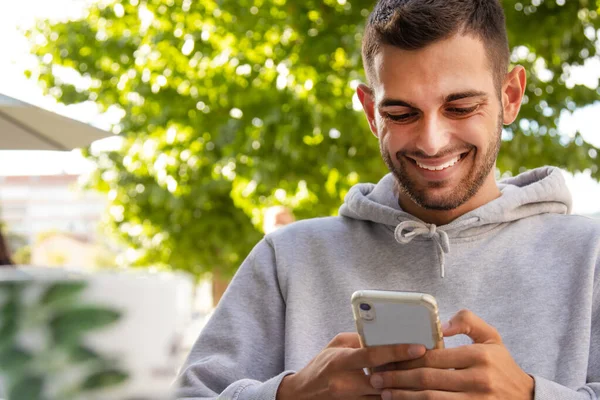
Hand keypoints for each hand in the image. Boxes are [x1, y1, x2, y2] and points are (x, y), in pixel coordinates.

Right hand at [276, 332, 426, 399]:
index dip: (396, 351)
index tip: (418, 348)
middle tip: (427, 363)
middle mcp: (345, 384)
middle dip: (406, 372)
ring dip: (402, 386)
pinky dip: (392, 396)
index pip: (371, 355)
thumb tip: (384, 335)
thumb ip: (358, 340)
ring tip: (419, 376)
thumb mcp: (335, 346)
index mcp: (340, 361)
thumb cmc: (321, 366)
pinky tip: (403, 389)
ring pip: (385, 396)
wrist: (302, 395)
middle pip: (384, 380)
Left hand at [369, 310, 534, 398]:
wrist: (526, 398)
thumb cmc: (502, 365)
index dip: (407, 358)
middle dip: (398, 378)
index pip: (435, 356)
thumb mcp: (491, 337)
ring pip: (431, 398)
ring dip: (404, 396)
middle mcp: (478, 380)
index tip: (388, 358)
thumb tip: (442, 324)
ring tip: (384, 392)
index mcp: (479, 356)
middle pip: (428, 379)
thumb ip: (468, 321)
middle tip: (377, 376)